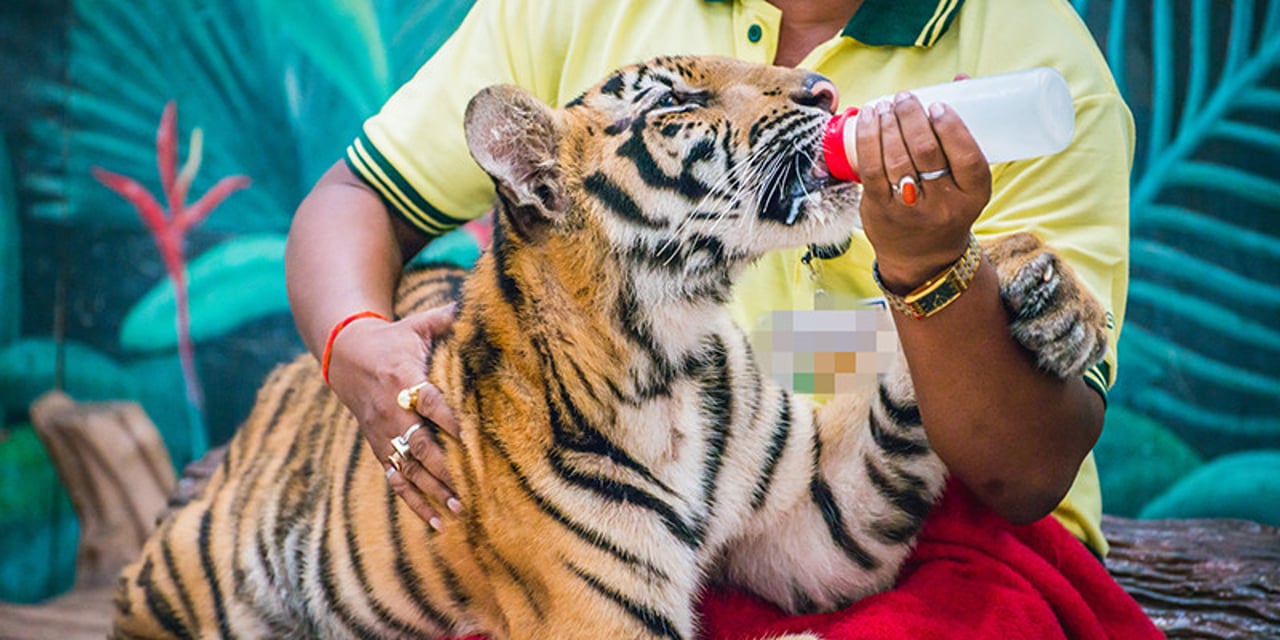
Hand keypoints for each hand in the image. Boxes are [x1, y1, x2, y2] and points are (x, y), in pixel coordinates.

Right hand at [326, 303, 460, 528]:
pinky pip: (394, 478)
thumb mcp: (417, 324)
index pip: (427, 400)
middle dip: (441, 467)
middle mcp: (389, 409)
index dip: (447, 418)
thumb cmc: (394, 339)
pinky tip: (434, 522)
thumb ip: (448, 318)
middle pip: (416, 442)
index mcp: (402, 376)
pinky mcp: (377, 446)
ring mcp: (381, 432)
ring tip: (457, 509)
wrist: (344, 355)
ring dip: (430, 490)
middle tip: (466, 488)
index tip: (469, 436)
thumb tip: (480, 303)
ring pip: (405, 467)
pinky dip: (413, 502)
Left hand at [854, 89, 991, 291]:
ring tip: (886, 105)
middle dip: (911, 117)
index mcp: (973, 196)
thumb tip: (960, 80)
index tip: (937, 106)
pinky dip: (868, 138)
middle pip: (926, 153)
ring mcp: (909, 210)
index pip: (967, 158)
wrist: (923, 257)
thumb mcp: (966, 181)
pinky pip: (872, 169)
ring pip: (897, 158)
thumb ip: (962, 133)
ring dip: (888, 124)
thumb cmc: (946, 204)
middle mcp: (943, 205)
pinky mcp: (880, 209)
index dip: (951, 128)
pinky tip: (869, 119)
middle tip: (905, 98)